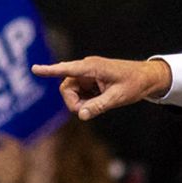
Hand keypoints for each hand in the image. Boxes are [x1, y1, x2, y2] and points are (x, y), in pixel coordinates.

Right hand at [32, 57, 172, 119]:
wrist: (147, 78)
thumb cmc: (134, 84)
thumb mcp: (118, 97)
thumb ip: (99, 106)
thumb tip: (81, 115)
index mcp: (93, 67)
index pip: (67, 69)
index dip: (50, 70)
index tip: (34, 69)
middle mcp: (87, 68)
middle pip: (66, 88)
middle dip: (73, 102)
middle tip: (89, 111)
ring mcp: (87, 74)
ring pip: (71, 92)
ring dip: (81, 102)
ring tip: (101, 103)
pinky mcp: (89, 80)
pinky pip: (79, 93)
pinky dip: (86, 101)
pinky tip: (101, 99)